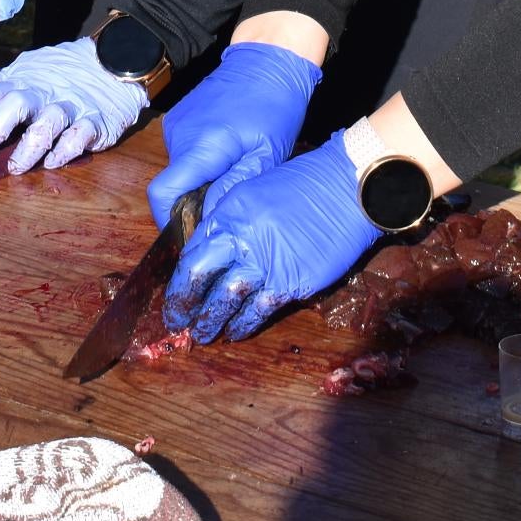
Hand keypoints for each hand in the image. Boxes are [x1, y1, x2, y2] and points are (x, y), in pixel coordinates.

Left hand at [0, 37, 146, 172]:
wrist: (112, 63)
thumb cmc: (61, 74)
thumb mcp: (28, 72)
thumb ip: (2, 89)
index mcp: (22, 80)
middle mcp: (43, 92)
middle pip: (14, 105)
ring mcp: (70, 105)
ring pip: (47, 124)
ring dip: (27, 149)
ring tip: (15, 168)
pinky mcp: (96, 121)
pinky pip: (79, 137)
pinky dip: (64, 151)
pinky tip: (53, 162)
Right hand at [145, 40, 318, 226]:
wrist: (269, 58)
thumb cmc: (275, 106)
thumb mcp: (266, 155)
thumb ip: (234, 190)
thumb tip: (209, 223)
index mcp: (200, 147)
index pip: (163, 195)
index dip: (170, 223)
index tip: (190, 238)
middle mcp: (178, 135)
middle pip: (173, 186)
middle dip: (194, 203)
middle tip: (227, 206)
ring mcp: (176, 124)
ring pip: (180, 170)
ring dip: (201, 180)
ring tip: (234, 172)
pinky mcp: (179, 118)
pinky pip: (184, 152)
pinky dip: (201, 162)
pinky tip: (228, 153)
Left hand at [161, 135, 377, 344]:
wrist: (348, 189)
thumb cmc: (305, 185)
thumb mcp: (254, 190)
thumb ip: (230, 220)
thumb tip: (211, 250)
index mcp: (229, 213)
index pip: (192, 253)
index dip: (179, 281)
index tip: (173, 296)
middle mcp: (241, 239)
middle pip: (199, 278)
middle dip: (184, 305)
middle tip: (177, 323)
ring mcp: (265, 264)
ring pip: (225, 301)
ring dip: (211, 322)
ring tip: (203, 335)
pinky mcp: (290, 283)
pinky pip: (258, 311)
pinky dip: (244, 325)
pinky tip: (236, 332)